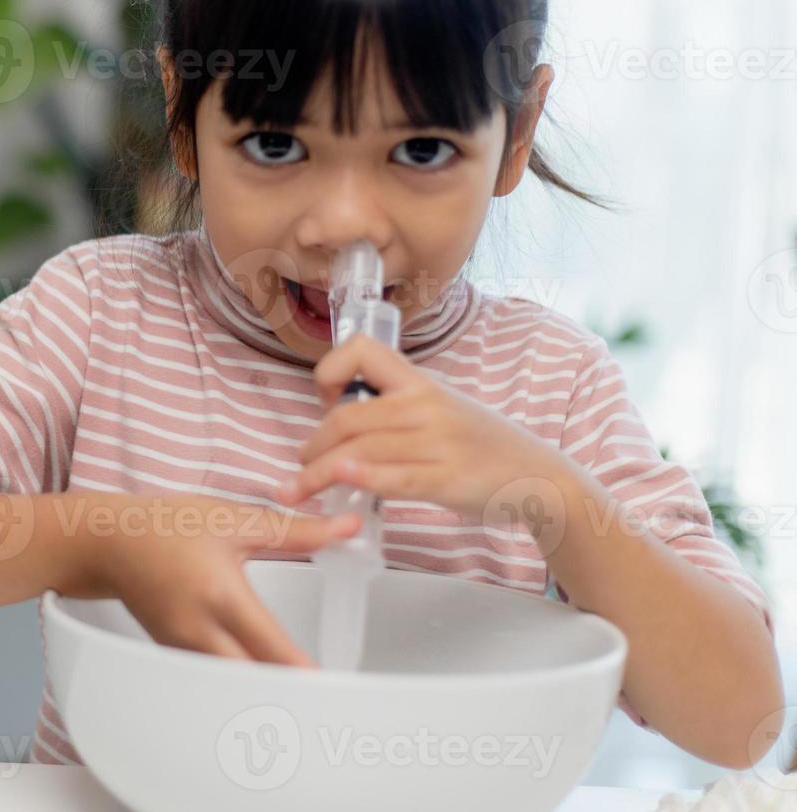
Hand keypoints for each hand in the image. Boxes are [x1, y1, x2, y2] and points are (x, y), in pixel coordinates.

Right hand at [88, 493, 361, 666]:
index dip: (306, 673)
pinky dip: (240, 682)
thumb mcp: (234, 520)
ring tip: (298, 691)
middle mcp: (201, 632)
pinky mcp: (177, 655)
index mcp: (221, 597)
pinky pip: (214, 679)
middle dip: (288, 692)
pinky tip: (261, 677)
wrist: (110, 542)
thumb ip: (295, 530)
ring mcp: (186, 649)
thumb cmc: (166, 527)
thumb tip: (344, 529)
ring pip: (233, 686)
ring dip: (264, 690)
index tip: (333, 686)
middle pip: (254, 683)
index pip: (273, 649)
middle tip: (323, 695)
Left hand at [281, 333, 572, 520]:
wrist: (541, 478)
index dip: (330, 371)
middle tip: (300, 464)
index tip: (326, 402)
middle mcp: (425, 404)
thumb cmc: (483, 445)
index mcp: (420, 381)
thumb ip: (397, 405)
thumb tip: (344, 412)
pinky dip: (363, 477)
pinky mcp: (446, 478)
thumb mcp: (441, 407)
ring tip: (298, 489)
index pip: (361, 350)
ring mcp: (437, 441)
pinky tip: (343, 481)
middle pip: (347, 417)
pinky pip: (395, 476)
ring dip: (317, 473)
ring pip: (360, 450)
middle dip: (312, 444)